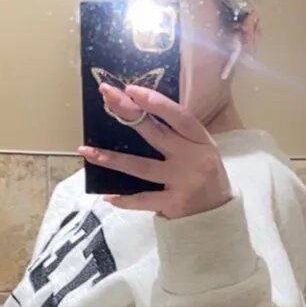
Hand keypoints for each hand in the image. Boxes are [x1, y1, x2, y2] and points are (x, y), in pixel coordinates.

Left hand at [78, 82, 232, 219]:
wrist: (217, 216)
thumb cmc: (205, 177)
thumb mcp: (202, 151)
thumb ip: (179, 135)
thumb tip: (141, 113)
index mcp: (201, 141)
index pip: (178, 116)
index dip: (155, 102)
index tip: (131, 89)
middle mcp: (193, 158)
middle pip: (155, 134)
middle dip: (128, 113)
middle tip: (106, 97)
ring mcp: (183, 181)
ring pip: (141, 167)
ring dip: (112, 159)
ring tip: (87, 150)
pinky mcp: (174, 204)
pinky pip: (143, 199)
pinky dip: (125, 199)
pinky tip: (108, 195)